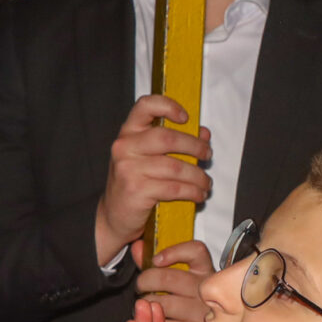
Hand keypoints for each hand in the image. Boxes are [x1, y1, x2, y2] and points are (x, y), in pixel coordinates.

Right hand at [94, 95, 210, 265]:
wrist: (115, 215)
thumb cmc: (135, 183)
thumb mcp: (149, 158)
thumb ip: (174, 143)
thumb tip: (203, 134)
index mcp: (128, 133)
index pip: (145, 106)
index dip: (168, 106)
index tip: (185, 117)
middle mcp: (124, 147)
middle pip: (168, 138)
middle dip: (195, 147)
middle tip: (207, 154)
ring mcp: (128, 169)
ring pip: (176, 166)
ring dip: (198, 175)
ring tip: (206, 182)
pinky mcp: (136, 190)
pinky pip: (174, 188)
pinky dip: (192, 192)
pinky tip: (198, 194)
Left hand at [135, 239, 214, 321]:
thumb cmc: (192, 308)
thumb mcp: (182, 283)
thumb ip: (157, 264)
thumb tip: (136, 247)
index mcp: (205, 273)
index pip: (196, 251)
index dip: (173, 252)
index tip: (156, 260)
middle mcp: (205, 291)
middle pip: (167, 278)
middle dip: (144, 281)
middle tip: (140, 287)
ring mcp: (200, 313)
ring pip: (160, 303)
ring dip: (143, 304)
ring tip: (143, 306)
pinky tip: (149, 321)